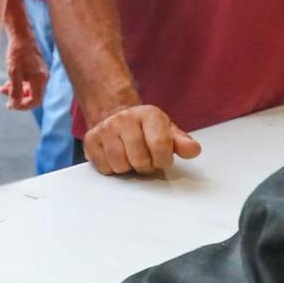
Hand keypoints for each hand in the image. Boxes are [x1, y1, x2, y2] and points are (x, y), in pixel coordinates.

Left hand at [0, 28, 48, 110]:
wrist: (21, 37)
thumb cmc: (17, 53)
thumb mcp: (13, 73)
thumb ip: (15, 91)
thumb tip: (15, 105)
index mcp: (40, 80)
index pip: (35, 101)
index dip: (23, 106)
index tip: (10, 105)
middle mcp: (44, 78)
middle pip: (33, 97)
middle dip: (18, 98)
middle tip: (3, 93)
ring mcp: (41, 74)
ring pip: (30, 90)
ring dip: (17, 91)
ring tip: (2, 88)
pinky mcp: (37, 70)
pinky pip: (30, 83)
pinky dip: (19, 85)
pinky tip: (8, 82)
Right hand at [82, 103, 200, 175]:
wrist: (114, 114)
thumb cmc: (145, 127)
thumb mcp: (167, 131)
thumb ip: (182, 142)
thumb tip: (193, 150)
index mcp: (149, 115)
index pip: (160, 146)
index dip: (163, 160)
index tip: (162, 158)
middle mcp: (125, 119)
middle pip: (139, 160)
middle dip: (146, 165)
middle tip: (145, 158)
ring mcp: (105, 129)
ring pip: (120, 165)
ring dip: (128, 168)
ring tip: (131, 157)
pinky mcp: (91, 141)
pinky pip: (105, 168)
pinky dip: (112, 168)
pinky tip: (116, 157)